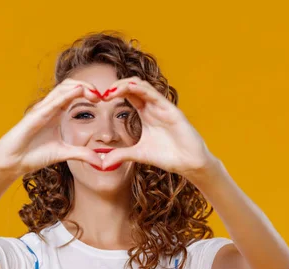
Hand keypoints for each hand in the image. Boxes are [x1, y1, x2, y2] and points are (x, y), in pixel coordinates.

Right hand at [0, 79, 104, 176]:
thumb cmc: (34, 155)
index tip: (103, 100)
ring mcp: (41, 110)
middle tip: (101, 96)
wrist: (14, 162)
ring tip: (95, 94)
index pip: (74, 93)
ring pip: (62, 88)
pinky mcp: (35, 116)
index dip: (89, 92)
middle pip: (69, 86)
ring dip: (80, 87)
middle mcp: (49, 107)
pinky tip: (78, 92)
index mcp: (56, 112)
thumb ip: (82, 154)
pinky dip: (66, 95)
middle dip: (87, 86)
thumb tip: (101, 162)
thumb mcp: (64, 154)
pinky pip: (52, 102)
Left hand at [100, 77, 218, 178]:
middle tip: (101, 94)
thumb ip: (121, 155)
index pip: (128, 95)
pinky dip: (141, 89)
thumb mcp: (139, 154)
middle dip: (116, 86)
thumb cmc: (168, 156)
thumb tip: (102, 162)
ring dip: (125, 85)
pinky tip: (128, 89)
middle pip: (133, 86)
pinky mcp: (171, 110)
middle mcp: (153, 106)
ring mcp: (162, 106)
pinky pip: (154, 94)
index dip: (113, 93)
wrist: (189, 164)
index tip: (99, 99)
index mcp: (145, 113)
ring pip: (142, 86)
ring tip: (111, 91)